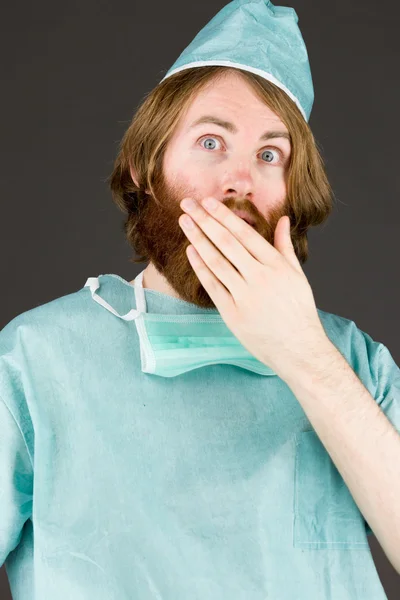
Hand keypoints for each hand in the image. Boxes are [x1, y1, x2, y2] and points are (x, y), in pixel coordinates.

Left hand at [178, 196, 328, 380]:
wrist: (298, 349)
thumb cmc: (298, 311)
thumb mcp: (296, 275)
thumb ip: (285, 246)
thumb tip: (283, 219)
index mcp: (276, 265)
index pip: (245, 234)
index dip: (224, 216)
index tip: (208, 202)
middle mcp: (259, 278)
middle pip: (226, 243)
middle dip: (205, 220)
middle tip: (187, 203)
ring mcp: (244, 296)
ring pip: (216, 261)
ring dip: (197, 239)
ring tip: (184, 222)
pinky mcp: (232, 314)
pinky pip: (212, 286)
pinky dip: (200, 267)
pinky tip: (190, 251)